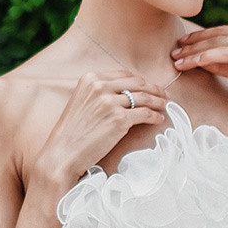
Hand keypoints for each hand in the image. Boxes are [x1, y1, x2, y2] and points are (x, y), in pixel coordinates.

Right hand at [29, 69, 158, 194]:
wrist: (62, 153)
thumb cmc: (71, 132)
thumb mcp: (81, 102)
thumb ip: (99, 92)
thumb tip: (124, 92)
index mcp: (90, 79)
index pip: (124, 74)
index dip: (140, 80)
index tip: (150, 86)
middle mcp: (99, 86)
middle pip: (137, 83)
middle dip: (154, 89)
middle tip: (164, 95)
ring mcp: (110, 102)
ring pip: (144, 97)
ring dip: (158, 102)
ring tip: (165, 106)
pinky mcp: (119, 119)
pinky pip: (145, 114)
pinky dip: (155, 116)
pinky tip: (159, 119)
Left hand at [169, 25, 227, 142]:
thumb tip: (203, 58)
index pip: (227, 32)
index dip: (203, 36)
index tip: (185, 43)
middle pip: (220, 34)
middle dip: (195, 41)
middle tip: (176, 49)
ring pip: (217, 43)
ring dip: (193, 50)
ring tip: (176, 58)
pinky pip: (219, 54)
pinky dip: (199, 57)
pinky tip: (187, 64)